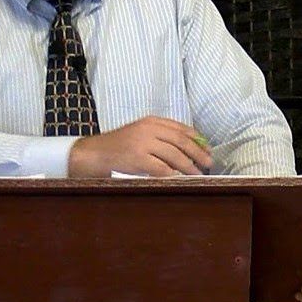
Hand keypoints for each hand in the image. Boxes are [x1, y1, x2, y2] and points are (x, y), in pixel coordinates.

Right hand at [67, 116, 212, 176]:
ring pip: (175, 155)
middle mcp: (149, 129)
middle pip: (182, 141)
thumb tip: (189, 150)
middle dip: (198, 153)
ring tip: (197, 174)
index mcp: (152, 121)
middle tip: (208, 163)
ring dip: (189, 166)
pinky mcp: (137, 158)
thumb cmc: (118, 147)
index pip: (182, 129)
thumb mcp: (140, 134)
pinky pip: (161, 168)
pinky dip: (173, 175)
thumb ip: (160, 138)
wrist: (92, 154)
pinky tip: (180, 180)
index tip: (208, 150)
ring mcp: (143, 143)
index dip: (198, 140)